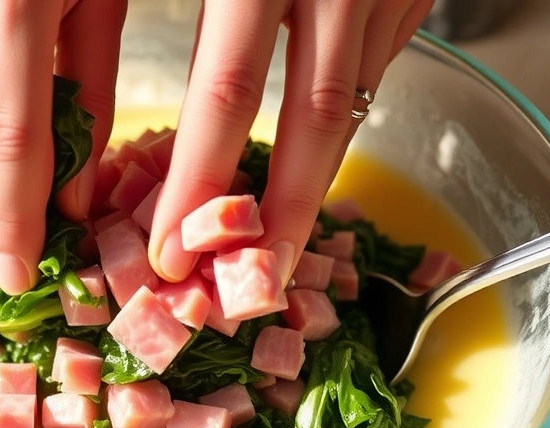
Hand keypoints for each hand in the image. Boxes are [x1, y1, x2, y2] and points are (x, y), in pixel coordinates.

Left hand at [147, 0, 432, 282]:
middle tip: (257, 278)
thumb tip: (186, 127)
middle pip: (316, 121)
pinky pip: (376, 69)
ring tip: (283, 235)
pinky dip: (344, 120)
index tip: (173, 251)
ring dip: (318, 176)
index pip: (228, 95)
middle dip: (286, 212)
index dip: (201, 181)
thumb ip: (198, 27)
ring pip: (355, 105)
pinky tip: (315, 153)